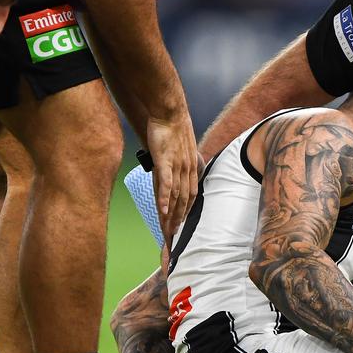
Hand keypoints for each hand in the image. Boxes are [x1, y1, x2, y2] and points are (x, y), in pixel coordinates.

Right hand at [147, 113, 201, 247]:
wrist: (169, 113)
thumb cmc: (173, 131)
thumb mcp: (181, 151)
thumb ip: (181, 165)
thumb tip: (178, 176)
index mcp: (191, 170)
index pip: (190, 198)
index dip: (185, 215)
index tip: (179, 230)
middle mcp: (186, 171)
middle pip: (183, 202)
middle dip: (177, 222)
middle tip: (172, 240)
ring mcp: (177, 166)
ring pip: (175, 196)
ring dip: (171, 215)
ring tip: (167, 231)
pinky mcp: (165, 160)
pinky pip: (166, 182)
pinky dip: (164, 197)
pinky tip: (162, 210)